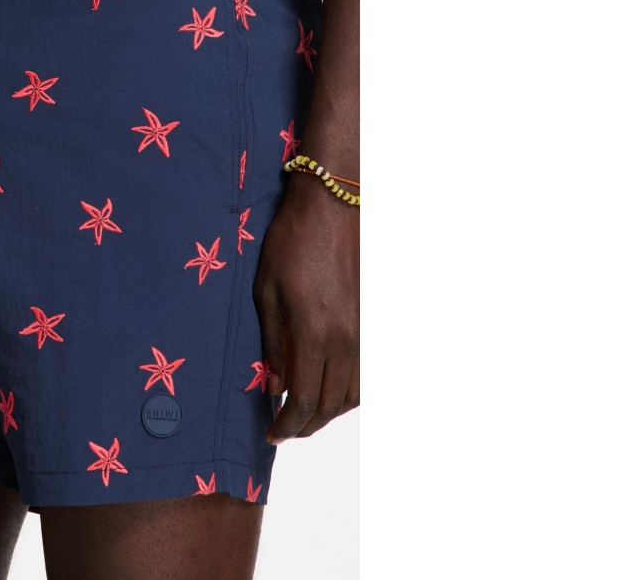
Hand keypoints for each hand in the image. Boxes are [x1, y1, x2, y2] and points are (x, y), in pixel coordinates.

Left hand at [253, 174, 358, 442]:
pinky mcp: (374, 320)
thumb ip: (272, 344)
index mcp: (314, 333)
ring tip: (305, 413)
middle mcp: (347, 339)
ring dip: (330, 412)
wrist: (333, 206)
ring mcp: (366, 331)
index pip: (304, 402)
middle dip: (306, 426)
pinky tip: (330, 387)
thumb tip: (274, 387)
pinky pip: (367, 372)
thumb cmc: (290, 244)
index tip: (271, 434)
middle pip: (331, 405)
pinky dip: (349, 392)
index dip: (287, 426)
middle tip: (285, 429)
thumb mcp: (266, 293)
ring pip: (354, 394)